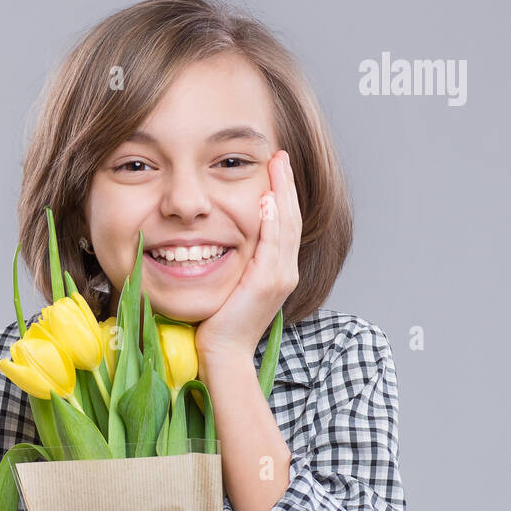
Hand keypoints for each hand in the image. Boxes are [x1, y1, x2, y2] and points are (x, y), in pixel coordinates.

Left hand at [194, 150, 301, 368]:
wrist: (223, 354)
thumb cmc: (220, 324)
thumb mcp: (232, 286)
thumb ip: (237, 262)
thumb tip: (222, 239)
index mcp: (278, 272)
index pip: (285, 224)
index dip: (283, 194)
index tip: (276, 168)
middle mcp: (285, 272)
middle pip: (291, 219)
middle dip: (286, 185)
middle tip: (279, 156)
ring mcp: (280, 277)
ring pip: (286, 226)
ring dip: (282, 192)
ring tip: (277, 165)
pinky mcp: (267, 283)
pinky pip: (273, 243)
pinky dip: (272, 219)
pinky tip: (267, 198)